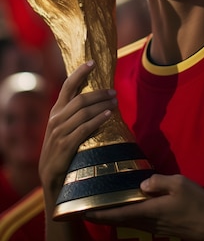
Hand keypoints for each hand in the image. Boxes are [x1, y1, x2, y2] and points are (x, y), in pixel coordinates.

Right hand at [39, 61, 116, 195]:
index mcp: (56, 112)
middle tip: (114, 91)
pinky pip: (85, 128)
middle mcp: (56, 119)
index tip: (92, 62)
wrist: (51, 178)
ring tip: (115, 101)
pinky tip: (109, 115)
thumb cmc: (62, 150)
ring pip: (83, 112)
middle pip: (80, 99)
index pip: (67, 86)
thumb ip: (74, 115)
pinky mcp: (66, 145)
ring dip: (102, 104)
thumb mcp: (63, 129)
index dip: (79, 73)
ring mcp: (60, 132)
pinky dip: (98, 120)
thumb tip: (95, 99)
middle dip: (99, 93)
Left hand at [85, 173, 203, 240]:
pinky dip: (125, 215)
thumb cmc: (196, 204)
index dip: (98, 213)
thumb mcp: (179, 184)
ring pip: (126, 221)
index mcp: (147, 211)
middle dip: (100, 215)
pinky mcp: (160, 227)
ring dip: (112, 216)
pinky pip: (136, 221)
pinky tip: (125, 207)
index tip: (81, 211)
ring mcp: (153, 226)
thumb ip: (158, 182)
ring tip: (100, 206)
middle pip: (117, 220)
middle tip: (83, 208)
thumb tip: (141, 184)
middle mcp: (146, 222)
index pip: (117, 213)